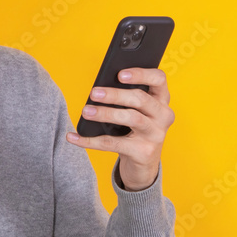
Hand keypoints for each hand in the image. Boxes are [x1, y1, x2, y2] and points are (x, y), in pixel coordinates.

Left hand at [66, 68, 174, 190]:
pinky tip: (73, 137)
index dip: (141, 74)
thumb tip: (98, 89)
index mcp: (161, 98)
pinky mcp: (144, 152)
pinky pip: (113, 144)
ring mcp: (155, 134)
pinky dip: (90, 141)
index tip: (120, 74)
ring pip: (131, 118)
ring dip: (106, 114)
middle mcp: (163, 115)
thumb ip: (125, 97)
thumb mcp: (136, 110)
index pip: (159, 79)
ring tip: (86, 111)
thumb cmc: (135, 127)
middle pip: (140, 99)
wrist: (143, 162)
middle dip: (115, 95)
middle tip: (93, 93)